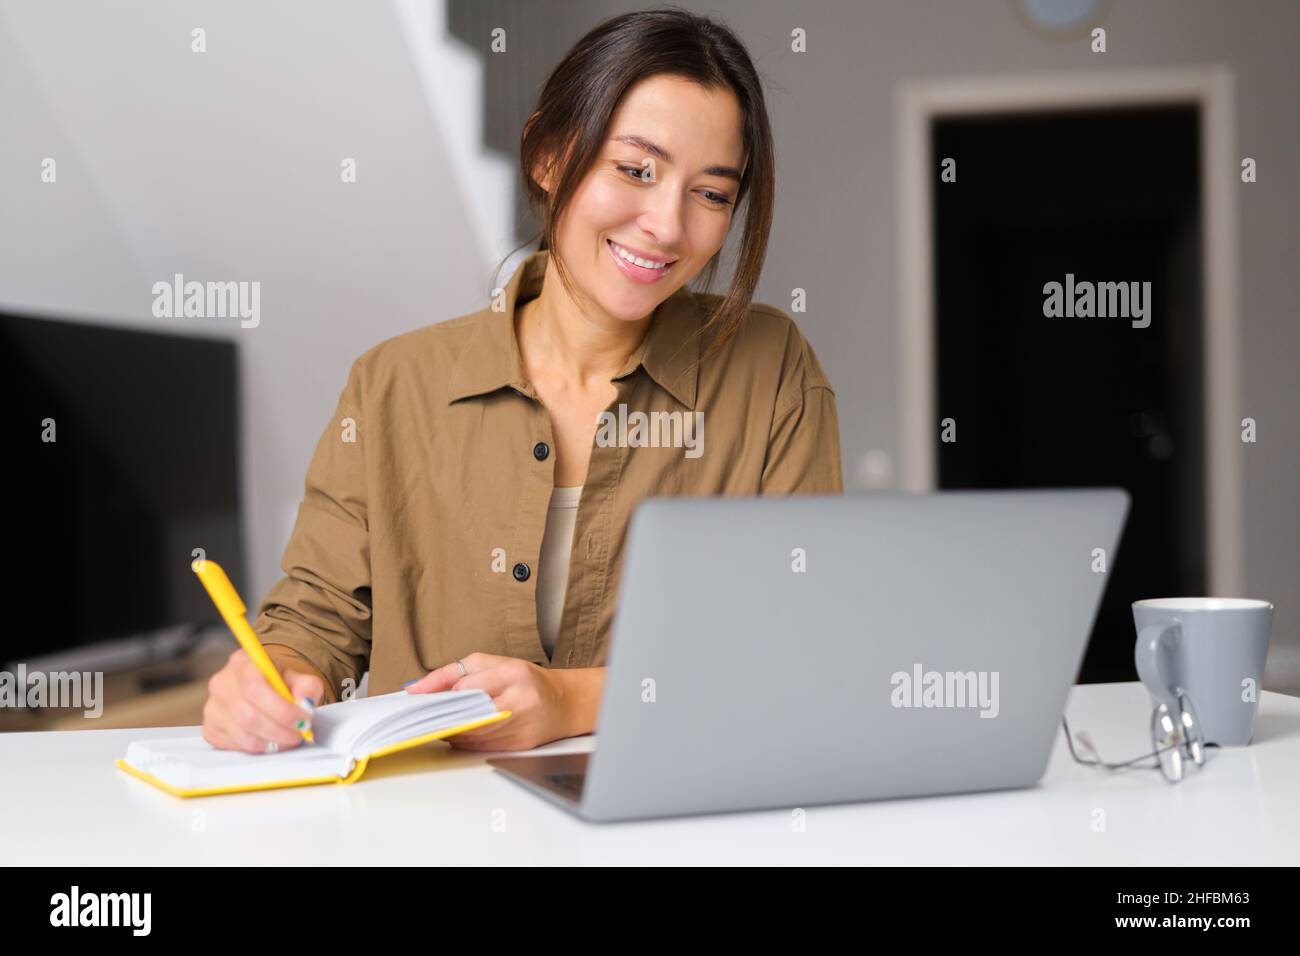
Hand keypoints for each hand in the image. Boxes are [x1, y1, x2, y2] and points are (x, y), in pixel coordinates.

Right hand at [202, 649, 322, 752]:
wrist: (262, 687)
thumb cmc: (278, 682)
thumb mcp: (297, 677)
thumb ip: (307, 686)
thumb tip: (305, 703)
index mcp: (242, 663)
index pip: (256, 689)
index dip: (283, 710)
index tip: (304, 719)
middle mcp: (221, 683)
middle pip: (249, 716)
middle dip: (281, 730)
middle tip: (299, 733)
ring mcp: (212, 708)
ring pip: (244, 736)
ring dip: (273, 742)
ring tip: (289, 737)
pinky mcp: (210, 729)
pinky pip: (236, 746)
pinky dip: (260, 748)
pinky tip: (271, 739)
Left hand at [405, 652, 571, 750]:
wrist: (564, 703)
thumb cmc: (528, 680)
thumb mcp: (493, 663)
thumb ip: (454, 672)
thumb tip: (417, 688)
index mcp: (514, 674)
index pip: (468, 687)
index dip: (443, 695)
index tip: (421, 699)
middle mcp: (520, 701)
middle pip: (468, 714)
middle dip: (443, 716)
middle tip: (424, 716)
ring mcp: (521, 727)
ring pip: (472, 735)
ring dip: (451, 730)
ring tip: (440, 722)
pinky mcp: (519, 746)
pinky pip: (481, 747)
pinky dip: (466, 740)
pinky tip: (460, 732)